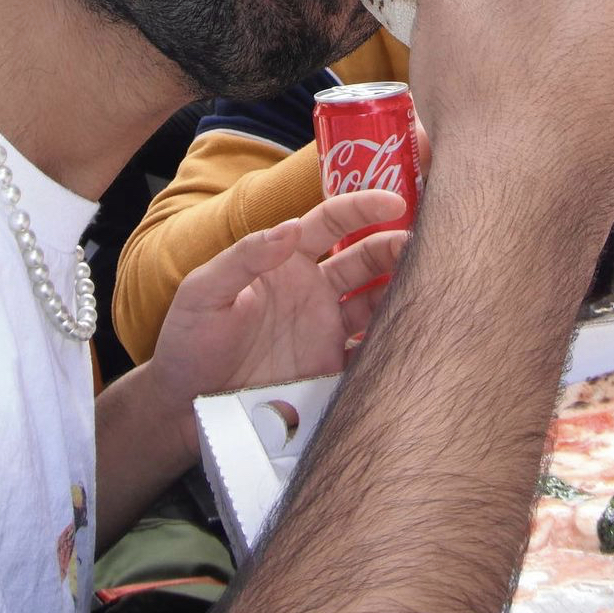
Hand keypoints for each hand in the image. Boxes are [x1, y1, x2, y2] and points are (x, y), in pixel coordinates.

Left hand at [146, 190, 406, 450]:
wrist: (183, 410)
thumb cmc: (187, 344)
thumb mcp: (203, 293)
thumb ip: (244, 258)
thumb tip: (290, 228)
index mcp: (285, 261)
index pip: (330, 223)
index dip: (362, 208)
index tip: (393, 201)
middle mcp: (312, 289)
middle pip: (365, 258)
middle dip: (395, 246)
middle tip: (423, 246)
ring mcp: (325, 328)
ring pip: (377, 299)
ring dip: (402, 289)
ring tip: (429, 285)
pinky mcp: (331, 368)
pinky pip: (371, 349)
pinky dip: (394, 339)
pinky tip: (413, 334)